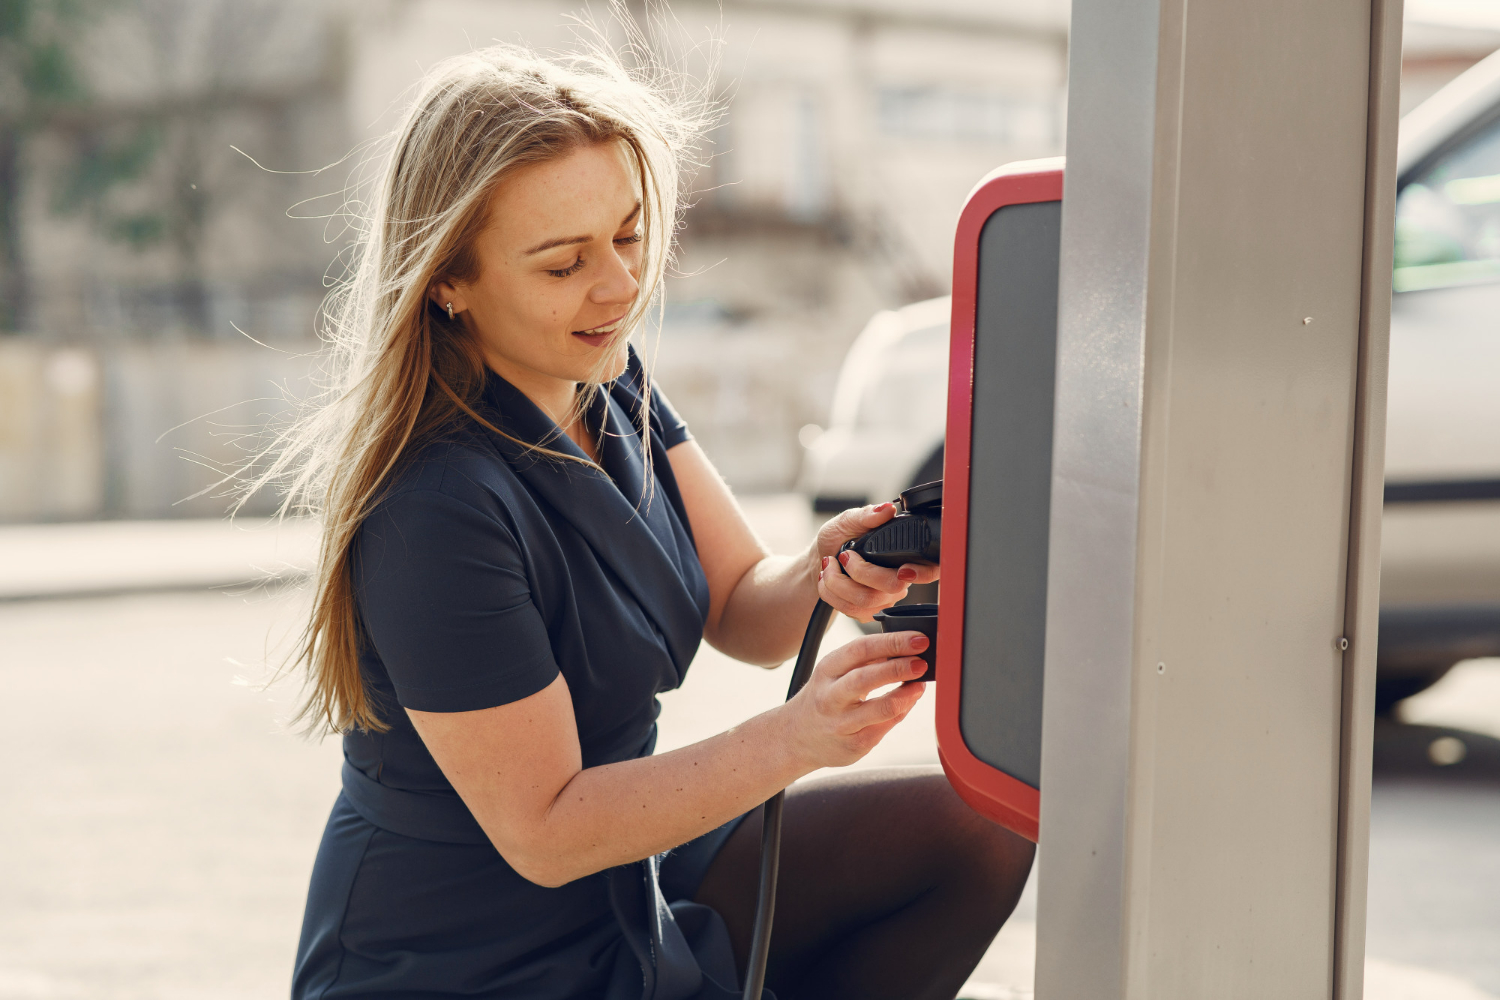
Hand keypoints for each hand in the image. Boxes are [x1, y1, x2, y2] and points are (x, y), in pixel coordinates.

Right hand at [779, 629, 929, 768]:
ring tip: (920, 685)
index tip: (917, 639)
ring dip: (906, 694)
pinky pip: (885, 727)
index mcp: (827, 670)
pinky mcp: (854, 746)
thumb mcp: (835, 672)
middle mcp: (830, 697)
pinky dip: (902, 711)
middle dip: (899, 668)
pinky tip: (909, 701)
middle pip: (867, 678)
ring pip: (881, 708)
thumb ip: (866, 660)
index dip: (892, 642)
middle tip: (922, 661)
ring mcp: (841, 724)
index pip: (861, 649)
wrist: (796, 737)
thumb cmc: (824, 698)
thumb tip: (905, 645)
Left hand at [814, 502, 940, 621]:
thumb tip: (886, 509)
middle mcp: (898, 579)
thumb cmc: (839, 537)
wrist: (821, 557)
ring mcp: (884, 598)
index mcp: (902, 554)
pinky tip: (828, 579)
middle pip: (892, 587)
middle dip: (859, 571)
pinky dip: (831, 593)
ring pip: (867, 601)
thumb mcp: (849, 519)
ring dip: (838, 581)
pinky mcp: (867, 612)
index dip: (922, 573)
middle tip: (845, 556)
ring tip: (830, 565)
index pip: (929, 569)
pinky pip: (852, 610)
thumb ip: (868, 514)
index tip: (903, 570)